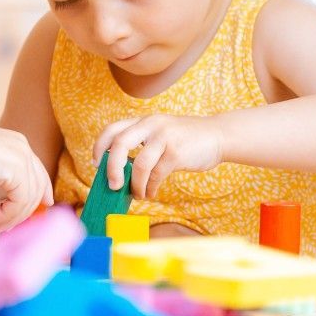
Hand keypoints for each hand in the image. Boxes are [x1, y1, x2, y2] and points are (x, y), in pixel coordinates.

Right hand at [0, 124, 52, 231]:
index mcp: (14, 143)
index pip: (36, 169)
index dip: (42, 189)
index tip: (45, 204)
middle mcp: (22, 147)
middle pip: (39, 183)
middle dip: (29, 209)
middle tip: (9, 228)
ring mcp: (23, 157)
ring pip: (29, 197)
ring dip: (12, 217)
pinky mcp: (19, 171)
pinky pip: (21, 201)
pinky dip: (7, 215)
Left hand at [93, 114, 224, 199]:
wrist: (218, 136)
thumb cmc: (187, 140)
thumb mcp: (162, 134)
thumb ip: (143, 146)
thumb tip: (120, 174)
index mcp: (144, 121)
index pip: (113, 129)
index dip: (99, 146)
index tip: (96, 163)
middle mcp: (151, 125)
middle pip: (119, 144)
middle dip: (112, 168)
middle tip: (113, 185)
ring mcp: (164, 137)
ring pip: (139, 165)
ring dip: (135, 185)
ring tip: (137, 194)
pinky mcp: (176, 153)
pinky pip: (156, 175)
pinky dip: (150, 188)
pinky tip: (151, 192)